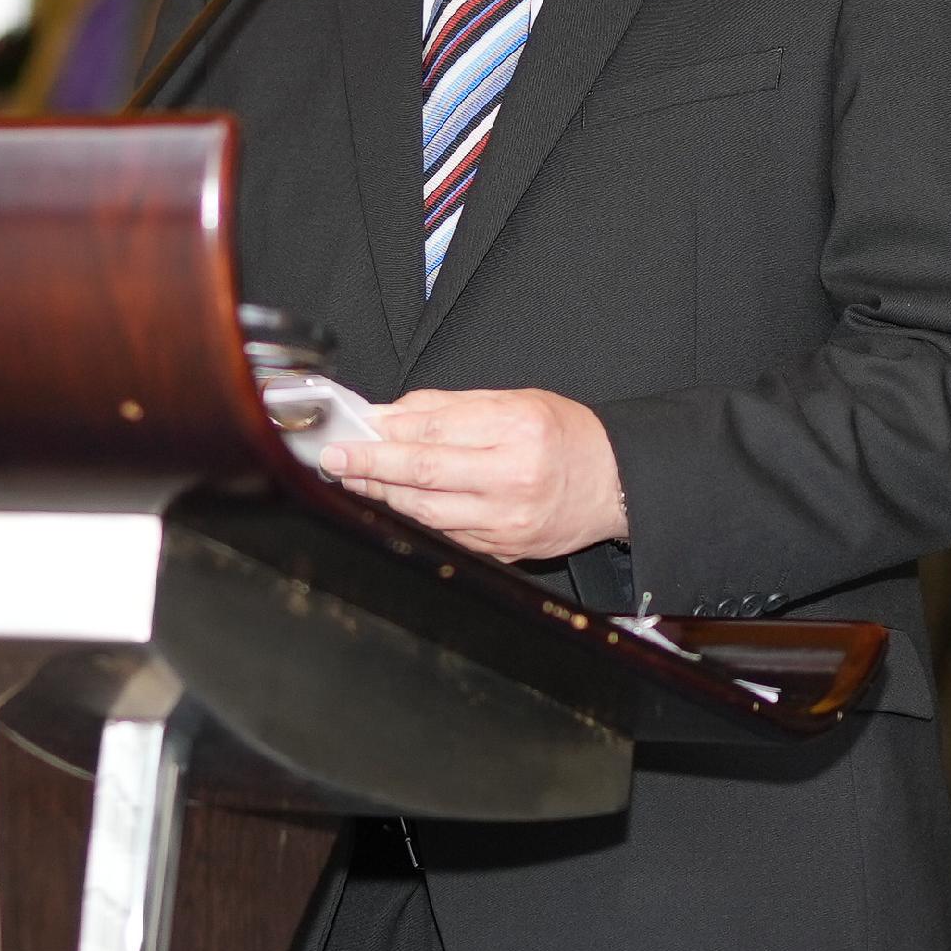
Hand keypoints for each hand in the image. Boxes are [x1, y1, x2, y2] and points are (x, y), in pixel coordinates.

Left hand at [320, 387, 627, 563]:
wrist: (616, 483)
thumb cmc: (567, 436)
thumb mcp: (515, 401)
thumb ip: (449, 407)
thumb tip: (392, 414)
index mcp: (516, 430)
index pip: (432, 432)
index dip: (384, 433)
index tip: (353, 430)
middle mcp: (512, 477)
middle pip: (423, 474)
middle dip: (370, 466)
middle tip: (335, 458)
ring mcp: (508, 520)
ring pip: (427, 511)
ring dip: (383, 495)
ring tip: (354, 479)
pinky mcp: (506, 549)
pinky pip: (447, 533)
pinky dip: (415, 517)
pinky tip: (394, 503)